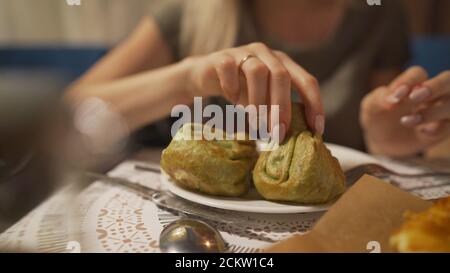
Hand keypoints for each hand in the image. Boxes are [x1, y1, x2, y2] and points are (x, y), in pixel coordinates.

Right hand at [184, 42, 324, 141]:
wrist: (206, 74)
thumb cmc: (241, 90)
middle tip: (278, 134)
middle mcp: (267, 54)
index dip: (314, 104)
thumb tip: (291, 140)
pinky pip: (229, 68)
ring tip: (255, 124)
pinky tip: (231, 99)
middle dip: (282, 108)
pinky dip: (231, 87)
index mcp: (284, 64)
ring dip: (258, 102)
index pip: (307, 81)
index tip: (315, 129)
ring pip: (257, 72)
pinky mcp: (222, 57)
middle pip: (281, 76)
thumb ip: (277, 111)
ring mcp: (244, 52)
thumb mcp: (263, 100)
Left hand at [361, 66, 449, 156]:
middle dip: (435, 86)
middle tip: (415, 97)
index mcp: (412, 82)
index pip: (417, 74)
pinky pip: (449, 126)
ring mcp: (440, 110)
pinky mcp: (443, 129)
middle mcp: (432, 93)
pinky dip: (438, 128)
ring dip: (432, 111)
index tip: (395, 96)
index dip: (408, 82)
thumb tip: (393, 98)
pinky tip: (422, 132)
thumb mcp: (370, 107)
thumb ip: (379, 98)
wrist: (382, 142)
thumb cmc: (377, 117)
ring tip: (406, 121)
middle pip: (447, 79)